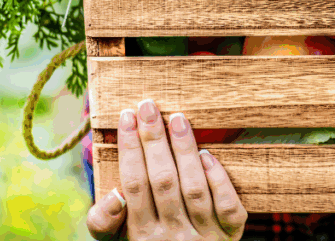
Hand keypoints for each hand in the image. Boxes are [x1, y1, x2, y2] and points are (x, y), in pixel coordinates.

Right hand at [86, 99, 247, 239]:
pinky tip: (208, 155)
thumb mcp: (117, 240)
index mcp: (141, 234)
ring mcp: (204, 236)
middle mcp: (172, 236)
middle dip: (154, 140)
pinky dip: (219, 180)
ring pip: (194, 189)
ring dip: (185, 151)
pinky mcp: (230, 234)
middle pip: (162, 181)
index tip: (127, 116)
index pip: (134, 185)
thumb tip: (114, 194)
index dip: (130, 149)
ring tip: (178, 119)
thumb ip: (104, 221)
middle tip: (148, 106)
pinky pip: (227, 207)